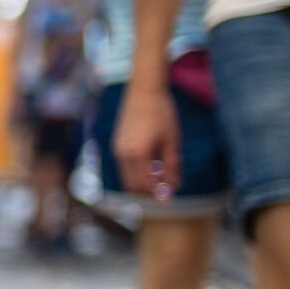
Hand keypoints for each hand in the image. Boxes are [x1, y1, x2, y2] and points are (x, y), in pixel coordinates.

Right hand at [113, 82, 180, 199]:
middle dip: (147, 191)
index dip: (156, 194)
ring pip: (126, 176)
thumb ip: (172, 165)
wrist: (144, 92)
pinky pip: (124, 166)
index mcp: (137, 154)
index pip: (144, 185)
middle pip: (131, 185)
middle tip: (164, 190)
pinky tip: (151, 163)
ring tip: (160, 175)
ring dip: (141, 181)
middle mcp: (122, 154)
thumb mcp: (171, 141)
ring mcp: (117, 149)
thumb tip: (173, 186)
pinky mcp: (116, 144)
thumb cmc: (162, 114)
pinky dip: (136, 171)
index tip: (169, 196)